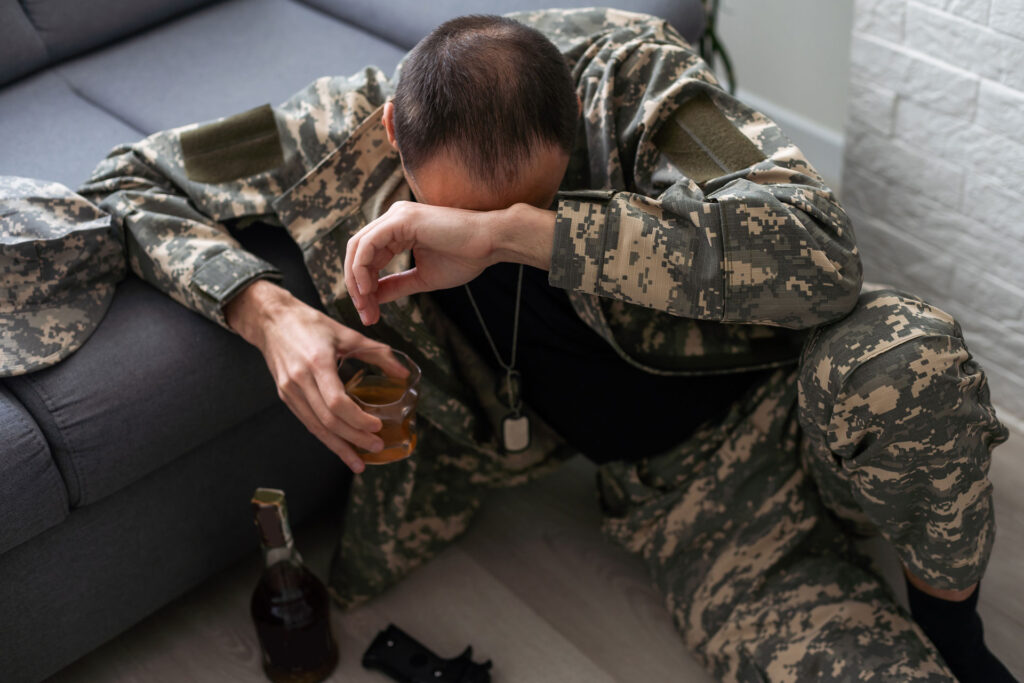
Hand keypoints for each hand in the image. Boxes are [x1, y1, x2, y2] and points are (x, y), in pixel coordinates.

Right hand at [225, 280, 402, 473]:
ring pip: (316, 427)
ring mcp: (289, 391)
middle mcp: (300, 381)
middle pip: (328, 421)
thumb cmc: (309, 324)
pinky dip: (325, 437)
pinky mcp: (285, 396)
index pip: (336, 403)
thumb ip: (377, 352)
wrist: (271, 320)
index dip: (357, 419)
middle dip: (353, 439)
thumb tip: (403, 373)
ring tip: (358, 461)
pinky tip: (339, 446)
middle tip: (376, 447)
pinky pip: (307, 422)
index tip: (377, 426)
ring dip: (338, 446)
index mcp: (317, 363)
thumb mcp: (347, 333)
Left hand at [345, 201, 555, 324]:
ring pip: (358, 247)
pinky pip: (368, 244)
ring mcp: (396, 216)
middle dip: (356, 286)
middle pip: (356, 252)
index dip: (363, 287)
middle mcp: (393, 219)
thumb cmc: (465, 258)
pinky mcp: (401, 220)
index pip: (367, 258)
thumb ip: (396, 285)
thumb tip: (372, 299)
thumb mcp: (422, 278)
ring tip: (365, 305)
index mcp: (397, 230)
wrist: (490, 244)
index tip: (369, 314)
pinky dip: (363, 268)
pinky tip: (369, 289)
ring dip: (356, 280)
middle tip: (364, 314)